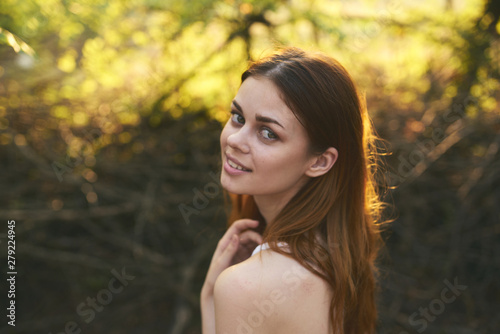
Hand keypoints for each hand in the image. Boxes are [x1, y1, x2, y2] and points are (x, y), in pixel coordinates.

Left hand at [200, 219, 261, 333]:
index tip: (257, 223)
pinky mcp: (245, 260)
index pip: (237, 227)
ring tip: (266, 250)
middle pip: (247, 235)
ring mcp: (240, 252)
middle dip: (256, 237)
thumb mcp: (220, 263)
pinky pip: (254, 252)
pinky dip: (260, 251)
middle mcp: (234, 245)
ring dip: (259, 244)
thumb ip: (229, 250)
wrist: (215, 290)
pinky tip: (265, 255)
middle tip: (264, 244)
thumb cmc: (215, 277)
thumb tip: (237, 236)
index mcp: (225, 243)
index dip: (246, 222)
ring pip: (252, 243)